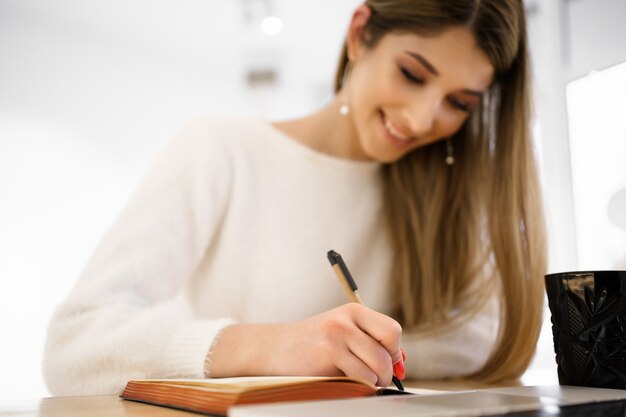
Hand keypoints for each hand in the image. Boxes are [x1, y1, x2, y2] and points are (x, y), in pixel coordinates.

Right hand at [208, 303, 402, 385]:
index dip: (394, 352)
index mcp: (354, 310)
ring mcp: (336, 336)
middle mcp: (346, 320)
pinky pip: (359, 378)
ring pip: (376, 368)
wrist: (272, 348)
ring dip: (372, 382)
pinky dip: (357, 386)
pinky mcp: (327, 354)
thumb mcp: (341, 333)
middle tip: (375, 379)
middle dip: (386, 372)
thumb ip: (369, 342)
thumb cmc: (311, 346)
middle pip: (387, 351)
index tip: (386, 363)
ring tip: (356, 380)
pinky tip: (341, 381)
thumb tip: (400, 363)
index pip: (392, 331)